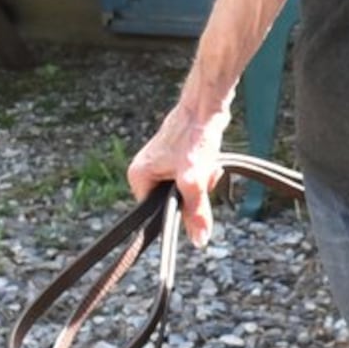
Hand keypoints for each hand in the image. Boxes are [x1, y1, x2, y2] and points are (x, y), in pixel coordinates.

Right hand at [127, 102, 226, 244]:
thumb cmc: (194, 137)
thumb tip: (198, 241)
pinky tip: (210, 160)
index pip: (156, 213)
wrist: (207, 106)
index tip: (192, 196)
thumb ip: (196, 212)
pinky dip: (203, 172)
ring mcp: (160, 164)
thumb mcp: (195, 180)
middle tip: (203, 175)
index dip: (178, 210)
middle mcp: (145, 171)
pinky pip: (191, 176)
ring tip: (208, 164)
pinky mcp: (176, 157)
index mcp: (138, 177)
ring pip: (186, 189)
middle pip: (173, 201)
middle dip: (194, 193)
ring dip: (202, 181)